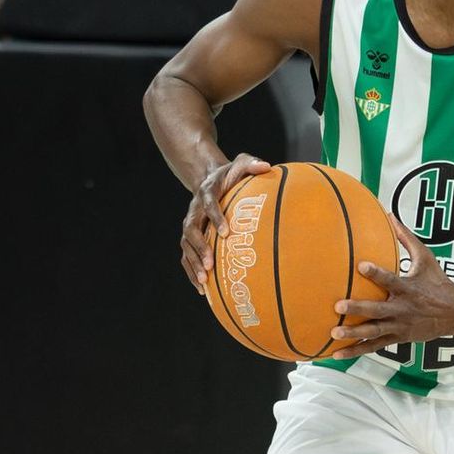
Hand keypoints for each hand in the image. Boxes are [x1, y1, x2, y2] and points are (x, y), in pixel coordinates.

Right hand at [182, 151, 269, 290]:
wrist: (211, 180)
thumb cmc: (230, 175)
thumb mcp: (240, 163)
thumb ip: (251, 164)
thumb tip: (267, 166)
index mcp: (206, 193)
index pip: (209, 204)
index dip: (215, 218)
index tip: (226, 233)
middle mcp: (194, 211)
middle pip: (191, 231)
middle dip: (200, 248)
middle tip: (211, 264)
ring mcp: (190, 226)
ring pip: (186, 247)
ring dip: (194, 264)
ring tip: (204, 281)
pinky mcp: (190, 239)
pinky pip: (187, 257)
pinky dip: (192, 273)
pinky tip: (203, 290)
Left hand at [331, 224, 453, 353]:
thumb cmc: (438, 281)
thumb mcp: (425, 258)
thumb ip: (406, 238)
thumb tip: (390, 216)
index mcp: (408, 288)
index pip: (391, 280)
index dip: (377, 273)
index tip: (361, 266)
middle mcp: (403, 309)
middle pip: (378, 310)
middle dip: (358, 309)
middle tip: (338, 306)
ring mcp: (400, 326)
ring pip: (374, 332)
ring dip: (354, 334)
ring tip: (334, 333)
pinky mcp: (398, 338)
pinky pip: (374, 346)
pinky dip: (356, 351)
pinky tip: (338, 354)